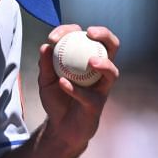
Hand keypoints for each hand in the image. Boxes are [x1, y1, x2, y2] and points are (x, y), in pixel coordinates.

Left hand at [38, 24, 119, 149]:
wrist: (60, 127)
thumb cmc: (57, 99)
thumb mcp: (46, 80)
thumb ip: (45, 64)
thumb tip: (45, 45)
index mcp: (87, 60)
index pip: (85, 38)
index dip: (71, 31)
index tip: (54, 37)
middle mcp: (99, 71)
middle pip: (111, 47)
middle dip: (105, 35)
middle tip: (91, 33)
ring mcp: (101, 88)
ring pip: (112, 72)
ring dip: (104, 64)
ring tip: (91, 61)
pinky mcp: (97, 105)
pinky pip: (88, 96)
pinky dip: (75, 89)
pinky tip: (63, 83)